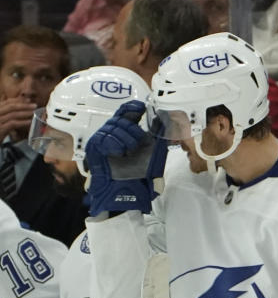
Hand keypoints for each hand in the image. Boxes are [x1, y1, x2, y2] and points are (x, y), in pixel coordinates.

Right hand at [0, 98, 36, 141]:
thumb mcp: (3, 122)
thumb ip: (9, 116)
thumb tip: (23, 111)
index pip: (7, 103)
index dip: (18, 100)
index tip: (28, 100)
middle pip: (10, 106)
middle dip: (24, 105)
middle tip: (34, 105)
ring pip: (12, 114)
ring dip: (25, 113)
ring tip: (34, 113)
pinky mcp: (0, 129)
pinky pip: (12, 124)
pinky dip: (22, 122)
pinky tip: (30, 122)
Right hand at [84, 101, 162, 215]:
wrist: (129, 190)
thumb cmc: (141, 173)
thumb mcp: (155, 150)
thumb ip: (159, 133)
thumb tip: (164, 116)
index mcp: (126, 132)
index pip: (125, 112)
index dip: (132, 107)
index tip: (141, 107)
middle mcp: (113, 134)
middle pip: (120, 119)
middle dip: (132, 130)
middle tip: (137, 144)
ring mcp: (102, 140)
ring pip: (113, 127)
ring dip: (125, 139)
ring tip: (129, 152)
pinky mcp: (94, 148)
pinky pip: (104, 138)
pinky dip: (114, 144)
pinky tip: (119, 152)